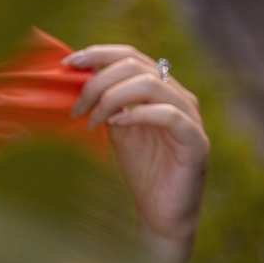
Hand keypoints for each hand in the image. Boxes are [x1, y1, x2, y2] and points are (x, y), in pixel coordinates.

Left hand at [64, 44, 208, 262]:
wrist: (159, 209)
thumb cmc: (139, 168)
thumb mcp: (115, 128)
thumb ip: (104, 103)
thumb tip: (77, 78)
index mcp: (160, 88)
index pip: (131, 55)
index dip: (99, 53)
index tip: (68, 63)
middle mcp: (178, 96)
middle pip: (136, 66)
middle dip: (97, 81)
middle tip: (76, 107)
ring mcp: (190, 117)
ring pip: (150, 84)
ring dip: (111, 98)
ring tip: (92, 120)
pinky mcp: (195, 140)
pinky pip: (169, 115)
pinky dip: (138, 114)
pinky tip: (115, 125)